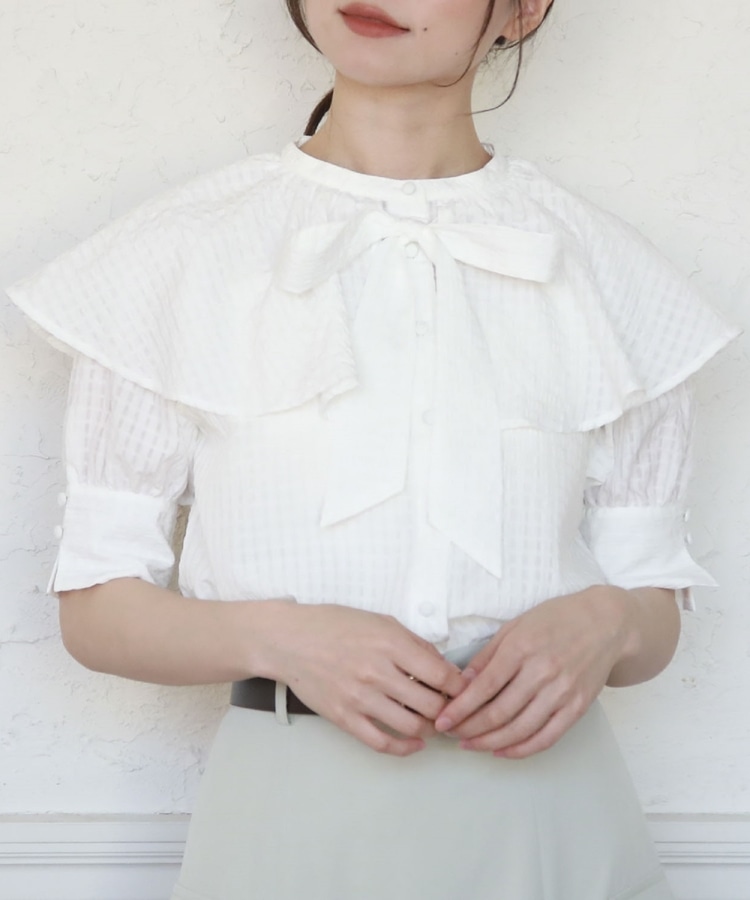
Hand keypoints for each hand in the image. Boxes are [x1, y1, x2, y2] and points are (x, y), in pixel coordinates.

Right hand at [264, 604, 465, 756]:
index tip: (466, 690)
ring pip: (412, 727)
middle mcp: (377, 673)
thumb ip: (413, 644)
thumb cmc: (335, 625)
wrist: (289, 640)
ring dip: (430, 729)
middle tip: (453, 710)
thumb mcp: (381, 621)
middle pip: (432, 705)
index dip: (461, 687)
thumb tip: (443, 667)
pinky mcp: (344, 718)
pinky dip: (405, 749)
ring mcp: (360, 698)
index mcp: (390, 644)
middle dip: (449, 711)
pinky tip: (415, 744)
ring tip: (435, 723)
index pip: (442, 675)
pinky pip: (382, 743)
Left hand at [434, 587, 629, 757]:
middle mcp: (542, 672)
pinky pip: (547, 737)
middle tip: (451, 735)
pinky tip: (502, 750)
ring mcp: (562, 693)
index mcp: (522, 648)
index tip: (442, 721)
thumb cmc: (556, 620)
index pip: (484, 687)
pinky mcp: (578, 708)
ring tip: (470, 745)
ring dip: (490, 742)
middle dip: (470, 728)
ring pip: (520, 730)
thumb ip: (488, 655)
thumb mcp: (515, 626)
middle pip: (499, 713)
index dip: (460, 708)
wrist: (605, 624)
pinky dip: (522, 749)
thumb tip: (462, 682)